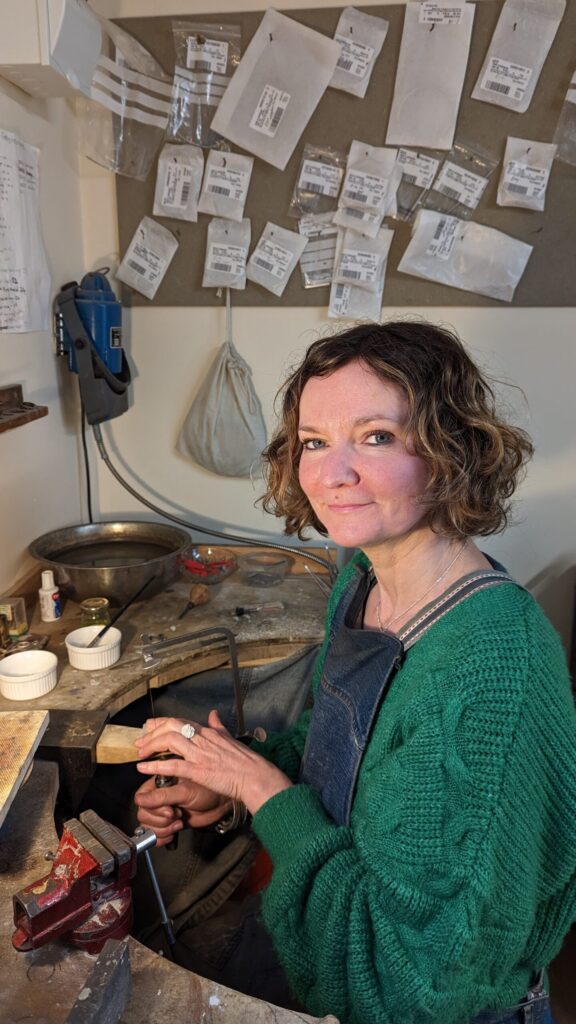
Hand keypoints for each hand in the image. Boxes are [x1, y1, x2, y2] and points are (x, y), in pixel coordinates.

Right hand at [134, 775, 231, 844]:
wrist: (221, 805)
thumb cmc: (208, 791)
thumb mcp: (185, 792)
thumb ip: (163, 796)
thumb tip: (142, 799)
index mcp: (159, 783)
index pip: (141, 798)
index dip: (152, 807)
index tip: (169, 809)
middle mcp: (159, 796)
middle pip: (143, 814)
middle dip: (160, 820)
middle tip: (177, 815)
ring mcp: (163, 811)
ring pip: (148, 826)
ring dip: (163, 829)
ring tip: (179, 822)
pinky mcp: (169, 823)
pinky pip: (155, 835)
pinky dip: (162, 838)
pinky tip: (174, 832)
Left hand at [135, 711, 291, 816]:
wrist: (255, 776)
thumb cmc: (246, 761)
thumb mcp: (230, 738)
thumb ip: (218, 726)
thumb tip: (213, 714)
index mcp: (208, 732)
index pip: (179, 721)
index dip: (160, 723)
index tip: (149, 727)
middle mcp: (202, 739)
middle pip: (170, 726)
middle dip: (152, 733)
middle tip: (140, 742)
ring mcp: (200, 753)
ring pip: (169, 740)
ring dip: (151, 745)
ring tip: (140, 752)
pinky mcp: (199, 770)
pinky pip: (172, 765)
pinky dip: (155, 765)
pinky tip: (143, 768)